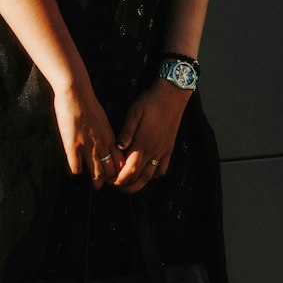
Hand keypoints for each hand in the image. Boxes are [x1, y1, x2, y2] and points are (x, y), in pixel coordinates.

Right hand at [52, 81, 119, 189]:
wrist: (76, 94)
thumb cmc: (88, 104)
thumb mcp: (102, 121)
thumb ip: (104, 134)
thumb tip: (105, 143)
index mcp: (110, 137)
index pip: (119, 161)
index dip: (118, 171)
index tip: (115, 176)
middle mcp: (101, 144)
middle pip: (110, 170)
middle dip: (109, 180)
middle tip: (105, 184)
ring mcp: (87, 146)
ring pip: (96, 172)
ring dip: (96, 181)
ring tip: (95, 186)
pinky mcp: (72, 146)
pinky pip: (76, 166)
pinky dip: (77, 171)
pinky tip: (76, 172)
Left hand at [112, 79, 190, 193]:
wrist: (172, 96)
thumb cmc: (150, 102)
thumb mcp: (134, 113)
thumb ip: (126, 132)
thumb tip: (118, 147)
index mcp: (143, 143)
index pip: (130, 170)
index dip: (120, 179)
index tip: (111, 181)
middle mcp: (154, 150)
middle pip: (139, 177)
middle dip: (126, 185)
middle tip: (116, 186)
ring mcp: (163, 151)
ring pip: (151, 176)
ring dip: (139, 184)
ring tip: (129, 186)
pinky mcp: (169, 149)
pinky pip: (163, 169)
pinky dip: (154, 176)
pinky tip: (146, 174)